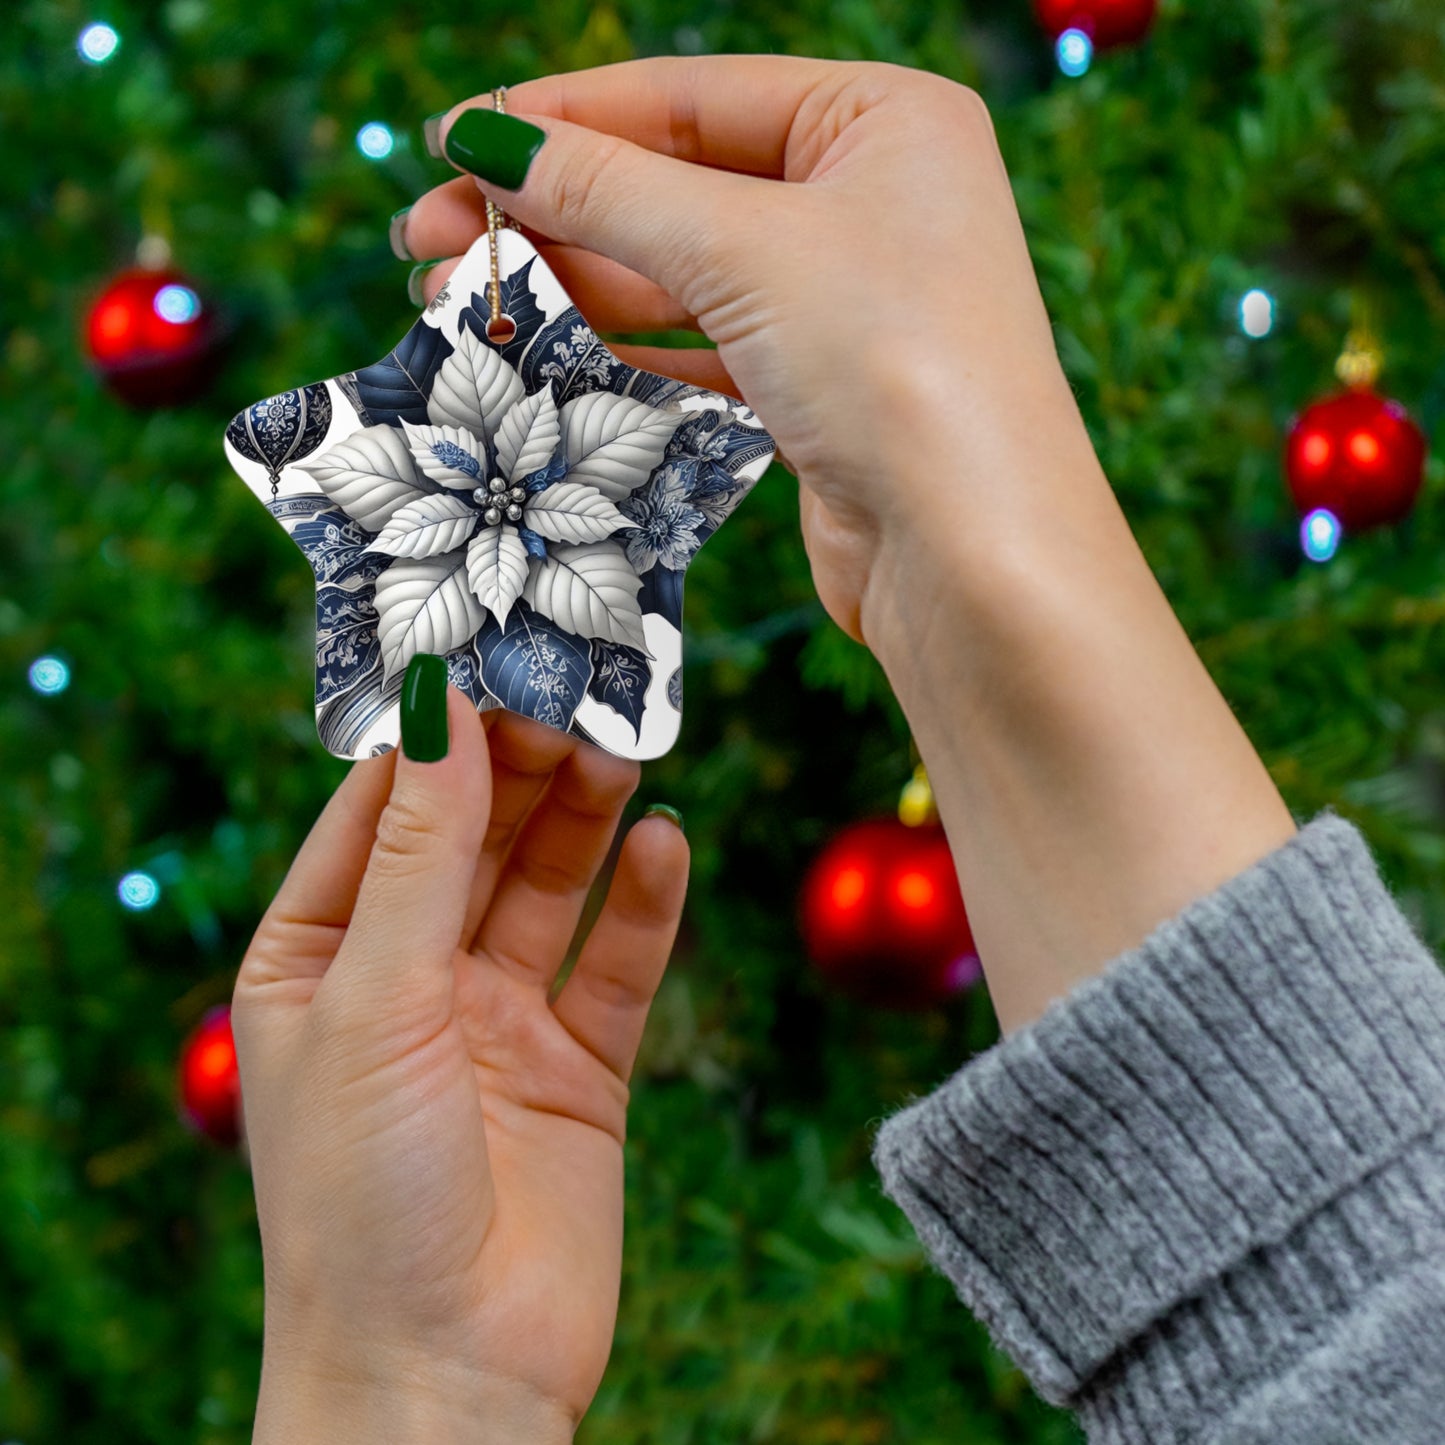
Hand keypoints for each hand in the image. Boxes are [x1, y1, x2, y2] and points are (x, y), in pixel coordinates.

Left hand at [232, 690, 687, 1441]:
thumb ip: (416, 855)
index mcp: (318, 959)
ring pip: (549, 887)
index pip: (378, 813)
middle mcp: (407, 979)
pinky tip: (666, 845)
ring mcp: (497, 1022)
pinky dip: (644, 904)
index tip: (490, 660)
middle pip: (473, 838)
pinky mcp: (579, 1068)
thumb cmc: (362, 1199)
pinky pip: (616, 965)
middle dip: (521, 769)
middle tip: (576, 700)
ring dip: (585, 819)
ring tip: (625, 752)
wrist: (446, 1378)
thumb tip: (436, 711)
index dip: (434, 738)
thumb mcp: (372, 1001)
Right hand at [401, 56, 1083, 644]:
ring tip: (457, 296)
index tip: (451, 141)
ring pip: (681, 270)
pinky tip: (544, 348)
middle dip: (550, 209)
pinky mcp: (821, 386)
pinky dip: (623, 346)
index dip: (562, 118)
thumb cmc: (893, 365)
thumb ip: (609, 189)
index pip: (690, 96)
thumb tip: (486, 140)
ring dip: (572, 282)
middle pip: (676, 183)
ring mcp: (846, 298)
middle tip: (426, 237)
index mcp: (882, 119)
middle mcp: (870, 198)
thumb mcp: (743, 248)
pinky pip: (702, 344)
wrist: (972, 555)